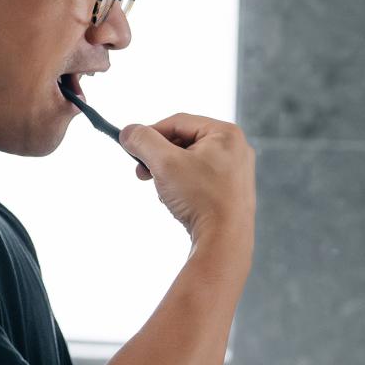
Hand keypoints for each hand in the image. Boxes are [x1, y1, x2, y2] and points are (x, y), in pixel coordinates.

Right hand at [119, 113, 255, 242]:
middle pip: (184, 142)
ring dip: (169, 173)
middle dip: (159, 157)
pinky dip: (183, 186)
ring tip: (163, 191)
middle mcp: (236, 149)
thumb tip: (128, 132)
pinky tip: (178, 202)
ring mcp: (236, 172)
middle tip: (142, 173)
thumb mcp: (165, 163)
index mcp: (226, 133)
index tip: (131, 147)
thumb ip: (143, 141)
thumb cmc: (200, 199)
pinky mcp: (231, 192)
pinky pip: (200, 179)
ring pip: (190, 162)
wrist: (224, 241)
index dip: (150, 134)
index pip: (178, 122)